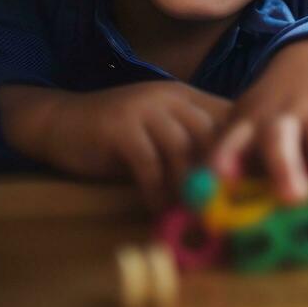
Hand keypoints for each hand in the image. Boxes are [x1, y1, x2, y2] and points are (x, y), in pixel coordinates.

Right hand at [0, 82, 231, 209]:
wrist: (60, 122)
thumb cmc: (116, 133)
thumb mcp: (159, 130)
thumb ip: (189, 142)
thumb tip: (227, 176)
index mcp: (185, 96)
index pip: (226, 115)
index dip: (240, 147)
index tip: (247, 180)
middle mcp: (169, 97)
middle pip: (209, 132)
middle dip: (218, 170)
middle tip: (221, 202)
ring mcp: (143, 109)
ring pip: (181, 149)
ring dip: (187, 184)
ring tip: (190, 210)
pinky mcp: (120, 127)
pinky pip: (148, 164)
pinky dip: (156, 190)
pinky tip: (157, 208)